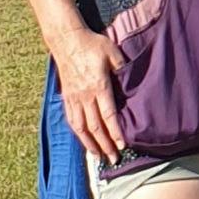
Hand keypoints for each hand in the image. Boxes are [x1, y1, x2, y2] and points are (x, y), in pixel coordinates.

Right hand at [53, 26, 126, 163]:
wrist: (66, 40)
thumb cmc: (93, 45)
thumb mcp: (113, 52)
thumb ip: (123, 68)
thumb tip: (132, 82)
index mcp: (98, 86)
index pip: (108, 116)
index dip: (115, 133)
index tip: (122, 146)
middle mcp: (84, 96)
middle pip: (95, 127)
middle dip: (104, 145)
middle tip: (113, 159)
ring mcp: (73, 98)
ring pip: (81, 127)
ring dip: (89, 143)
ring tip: (97, 156)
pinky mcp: (67, 97)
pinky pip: (72, 119)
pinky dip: (78, 133)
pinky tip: (83, 140)